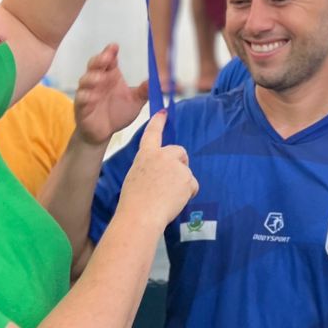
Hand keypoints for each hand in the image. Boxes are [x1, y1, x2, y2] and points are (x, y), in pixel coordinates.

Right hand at [74, 44, 147, 146]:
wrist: (104, 133)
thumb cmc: (118, 112)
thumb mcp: (136, 101)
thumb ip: (146, 90)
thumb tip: (164, 81)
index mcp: (110, 75)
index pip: (109, 60)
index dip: (109, 52)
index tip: (114, 46)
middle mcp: (97, 81)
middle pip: (94, 65)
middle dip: (99, 60)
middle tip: (107, 58)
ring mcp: (88, 93)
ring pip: (85, 80)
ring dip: (92, 78)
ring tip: (101, 78)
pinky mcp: (82, 107)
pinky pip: (81, 99)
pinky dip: (87, 97)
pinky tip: (93, 96)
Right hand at [118, 110, 197, 228]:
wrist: (141, 215)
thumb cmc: (134, 201)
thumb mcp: (136, 176)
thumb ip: (150, 168)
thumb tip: (161, 173)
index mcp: (146, 154)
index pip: (152, 133)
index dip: (158, 122)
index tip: (164, 113)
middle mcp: (163, 155)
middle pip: (179, 152)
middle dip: (180, 164)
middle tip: (171, 181)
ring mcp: (177, 166)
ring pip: (186, 172)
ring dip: (181, 183)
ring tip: (166, 197)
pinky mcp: (188, 178)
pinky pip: (193, 186)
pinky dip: (187, 194)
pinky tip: (175, 201)